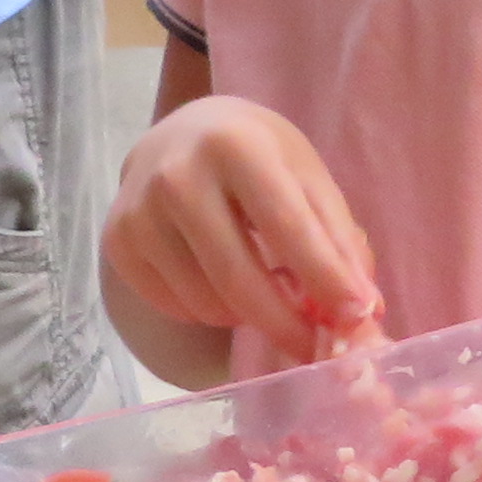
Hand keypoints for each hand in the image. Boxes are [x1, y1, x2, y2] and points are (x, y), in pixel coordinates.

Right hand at [106, 93, 383, 362]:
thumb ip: (338, 239)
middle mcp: (177, 175)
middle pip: (238, 278)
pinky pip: (175, 306)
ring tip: (260, 291)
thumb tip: (363, 312)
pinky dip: (207, 310)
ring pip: (205, 302)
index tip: (357, 318)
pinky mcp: (117, 242)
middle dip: (286, 324)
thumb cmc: (257, 156)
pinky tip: (218, 281)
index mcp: (236, 146)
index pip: (286, 227)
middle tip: (315, 346)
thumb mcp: (306, 176)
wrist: (179, 134)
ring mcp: (139, 211)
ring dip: (246, 315)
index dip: (325, 279)